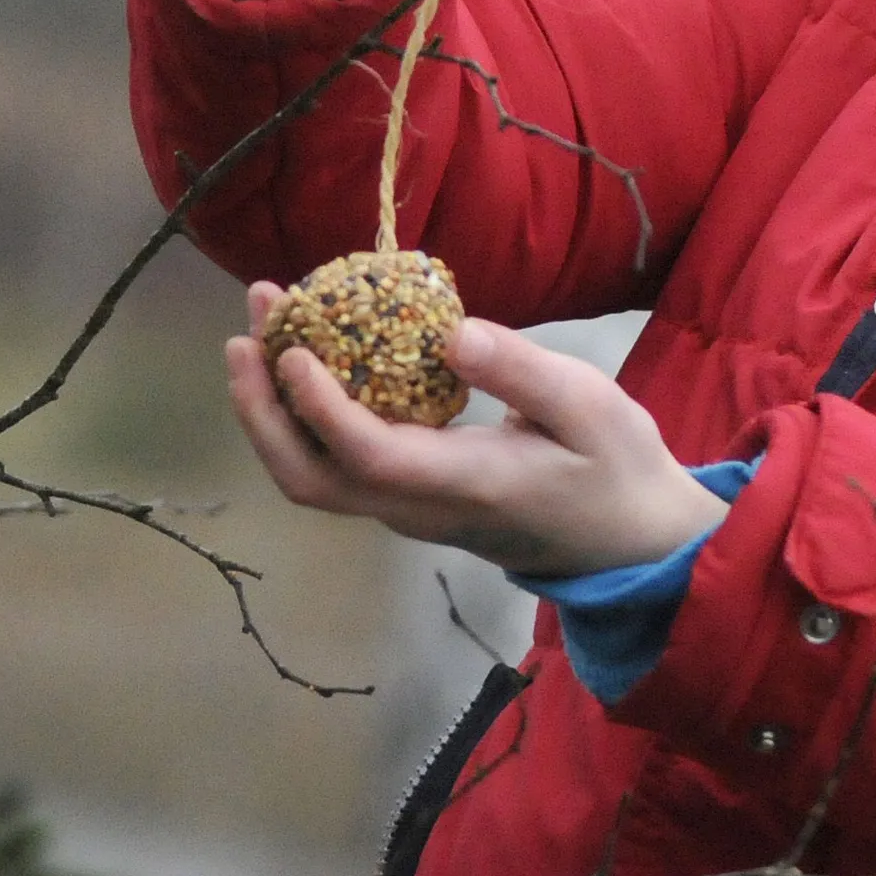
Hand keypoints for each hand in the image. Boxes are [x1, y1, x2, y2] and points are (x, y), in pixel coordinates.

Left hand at [225, 282, 728, 578]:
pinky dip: (304, 412)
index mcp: (465, 486)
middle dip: (263, 410)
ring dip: (273, 408)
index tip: (293, 348)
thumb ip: (522, 372)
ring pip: (315, 476)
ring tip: (259, 330)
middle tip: (245, 333)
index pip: (369, 457)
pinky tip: (307, 353)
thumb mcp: (592, 407)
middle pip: (311, 480)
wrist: (630, 545)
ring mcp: (409, 510)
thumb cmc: (616, 469)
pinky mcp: (409, 496)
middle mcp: (420, 509)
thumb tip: (451, 335)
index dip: (320, 407)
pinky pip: (337, 462)